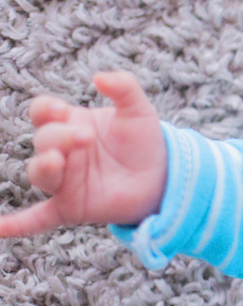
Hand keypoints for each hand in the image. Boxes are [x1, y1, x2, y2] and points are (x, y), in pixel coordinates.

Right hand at [0, 71, 166, 236]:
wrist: (163, 176)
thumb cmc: (143, 141)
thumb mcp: (138, 110)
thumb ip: (124, 87)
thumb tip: (100, 77)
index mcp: (70, 124)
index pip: (42, 113)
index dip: (44, 109)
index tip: (58, 110)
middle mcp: (61, 152)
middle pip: (42, 140)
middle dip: (59, 137)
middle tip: (86, 138)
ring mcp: (64, 181)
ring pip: (38, 173)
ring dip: (44, 167)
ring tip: (58, 161)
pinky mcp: (71, 207)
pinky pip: (38, 218)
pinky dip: (19, 224)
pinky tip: (2, 228)